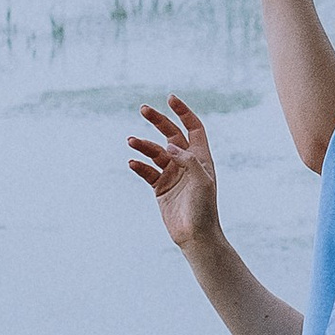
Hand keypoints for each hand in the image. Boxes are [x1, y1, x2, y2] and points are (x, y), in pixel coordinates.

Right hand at [128, 97, 221, 251]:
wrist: (195, 236)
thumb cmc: (204, 208)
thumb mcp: (202, 181)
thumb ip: (188, 161)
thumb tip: (169, 146)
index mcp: (201, 158)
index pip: (193, 128)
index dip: (183, 112)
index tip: (170, 99)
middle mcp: (186, 163)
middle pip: (171, 135)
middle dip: (158, 121)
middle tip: (143, 109)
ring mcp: (172, 175)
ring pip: (155, 153)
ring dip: (143, 145)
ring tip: (131, 141)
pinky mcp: (160, 188)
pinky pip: (147, 172)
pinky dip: (139, 165)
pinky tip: (132, 163)